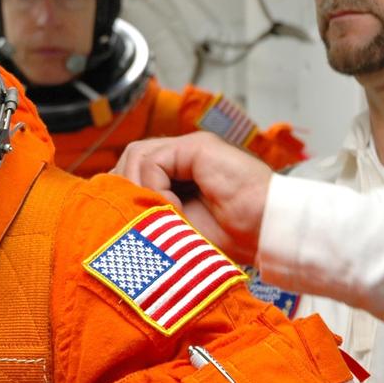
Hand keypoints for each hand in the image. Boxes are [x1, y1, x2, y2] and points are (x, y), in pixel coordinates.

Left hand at [112, 132, 272, 264]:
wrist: (270, 233)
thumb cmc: (232, 237)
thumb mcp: (177, 226)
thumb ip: (150, 210)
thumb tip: (113, 208)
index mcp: (178, 174)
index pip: (131, 170)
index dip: (121, 193)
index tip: (123, 220)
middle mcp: (182, 156)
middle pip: (129, 159)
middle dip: (124, 188)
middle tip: (137, 218)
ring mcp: (191, 148)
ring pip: (137, 156)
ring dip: (140, 189)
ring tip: (161, 215)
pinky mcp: (198, 146)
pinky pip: (153, 160)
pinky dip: (155, 187)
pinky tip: (174, 209)